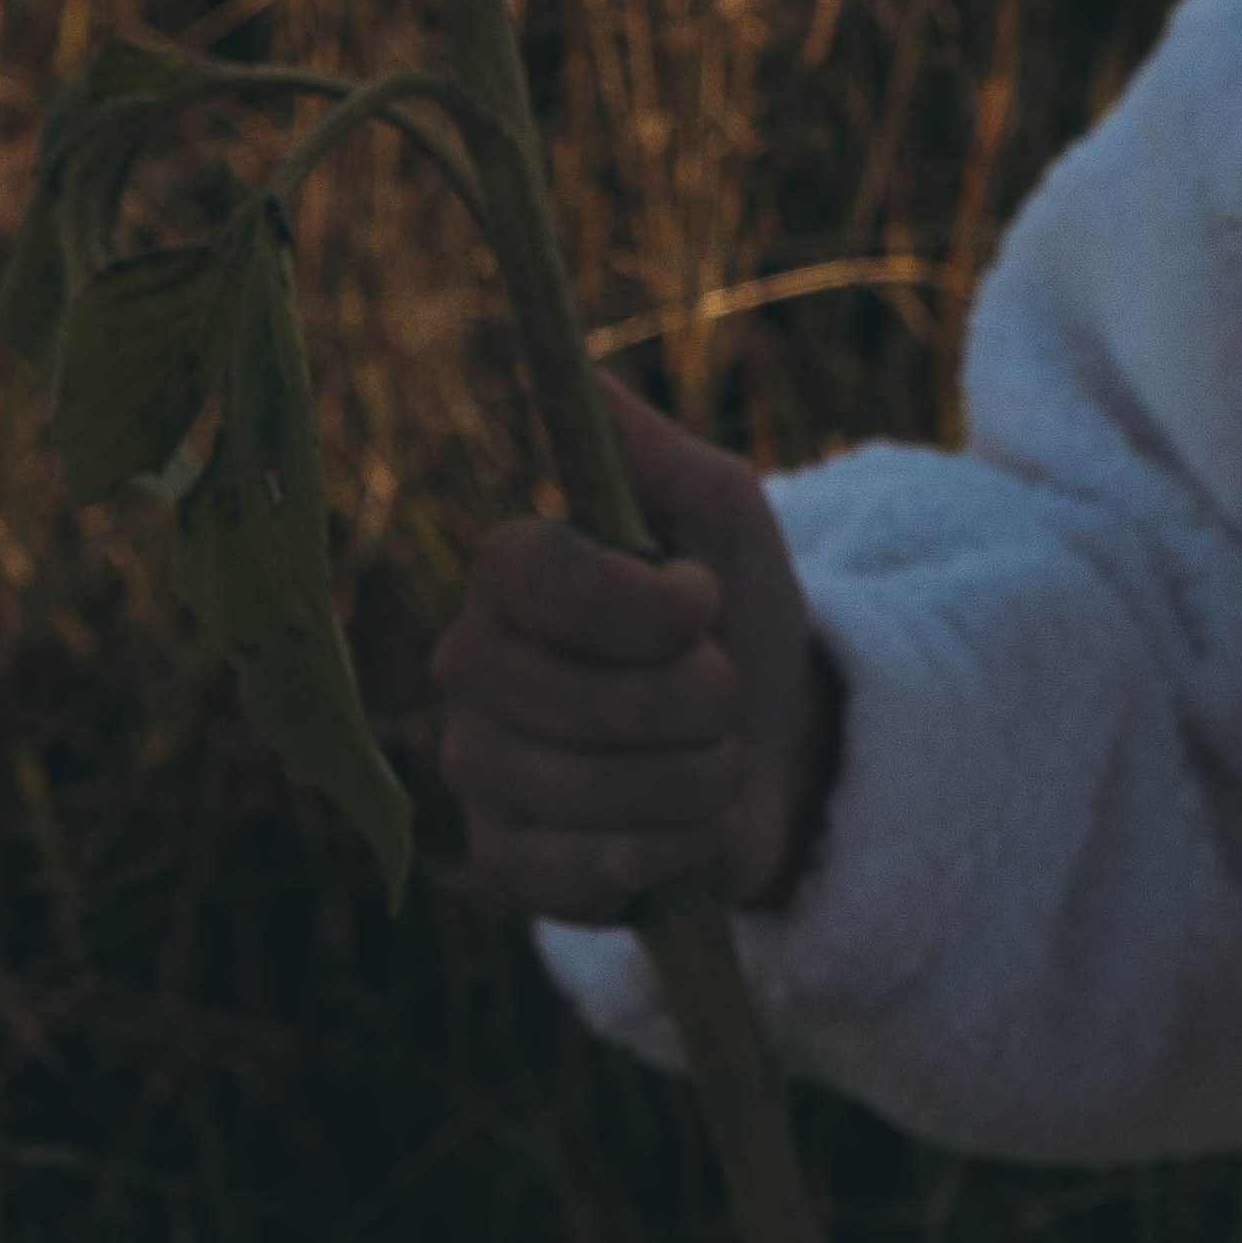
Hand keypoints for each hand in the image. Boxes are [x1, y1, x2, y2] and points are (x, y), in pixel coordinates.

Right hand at [432, 372, 838, 922]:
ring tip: (712, 758)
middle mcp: (468, 662)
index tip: (703, 602)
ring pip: (599, 788)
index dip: (645, 604)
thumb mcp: (717, 513)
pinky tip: (679, 830)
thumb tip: (578, 371)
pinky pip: (586, 871)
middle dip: (700, 700)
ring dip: (701, 778)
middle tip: (720, 690)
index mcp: (509, 569)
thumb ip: (648, 449)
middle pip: (588, 696)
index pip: (541, 576)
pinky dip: (669, 851)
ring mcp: (475, 769)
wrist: (773, 748)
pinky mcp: (503, 863)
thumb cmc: (735, 617)